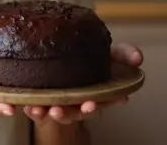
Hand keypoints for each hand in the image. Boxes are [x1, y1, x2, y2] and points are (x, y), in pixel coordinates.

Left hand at [24, 42, 143, 124]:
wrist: (60, 53)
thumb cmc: (88, 56)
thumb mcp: (108, 52)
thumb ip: (124, 54)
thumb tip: (138, 57)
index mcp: (96, 92)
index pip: (105, 100)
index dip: (106, 103)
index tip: (103, 102)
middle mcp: (79, 101)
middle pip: (80, 110)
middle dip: (79, 111)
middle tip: (80, 108)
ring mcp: (60, 102)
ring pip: (58, 111)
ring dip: (55, 113)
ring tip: (51, 110)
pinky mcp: (41, 101)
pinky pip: (36, 108)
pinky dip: (32, 109)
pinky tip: (28, 106)